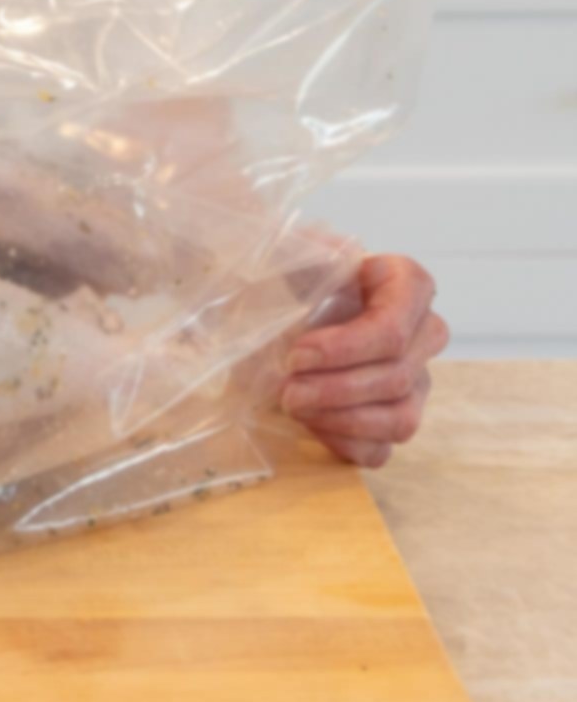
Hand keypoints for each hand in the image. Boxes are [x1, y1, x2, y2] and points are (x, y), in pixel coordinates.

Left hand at [278, 252, 448, 467]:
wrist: (277, 305)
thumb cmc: (290, 274)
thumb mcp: (293, 253)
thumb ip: (307, 255)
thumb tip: (323, 260)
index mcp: (406, 282)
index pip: (394, 327)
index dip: (346, 349)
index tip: (297, 354)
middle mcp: (423, 332)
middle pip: (398, 375)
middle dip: (336, 389)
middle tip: (286, 389)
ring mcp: (416, 380)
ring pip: (400, 418)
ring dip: (341, 419)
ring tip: (293, 406)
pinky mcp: (394, 418)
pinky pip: (383, 449)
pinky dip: (343, 443)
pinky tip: (309, 422)